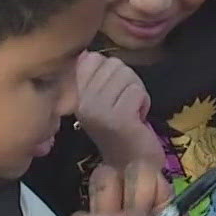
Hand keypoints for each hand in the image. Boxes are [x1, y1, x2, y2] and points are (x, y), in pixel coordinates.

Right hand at [73, 52, 161, 167]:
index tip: (111, 93)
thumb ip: (93, 74)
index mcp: (72, 94)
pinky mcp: (118, 118)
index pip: (94, 58)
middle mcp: (79, 102)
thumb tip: (88, 51)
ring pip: (127, 75)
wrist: (129, 164)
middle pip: (113, 64)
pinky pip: (137, 91)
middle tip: (123, 104)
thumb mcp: (99, 97)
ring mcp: (97, 111)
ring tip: (130, 111)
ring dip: (136, 92)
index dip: (111, 71)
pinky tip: (137, 119)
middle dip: (126, 81)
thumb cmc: (118, 127)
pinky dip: (143, 102)